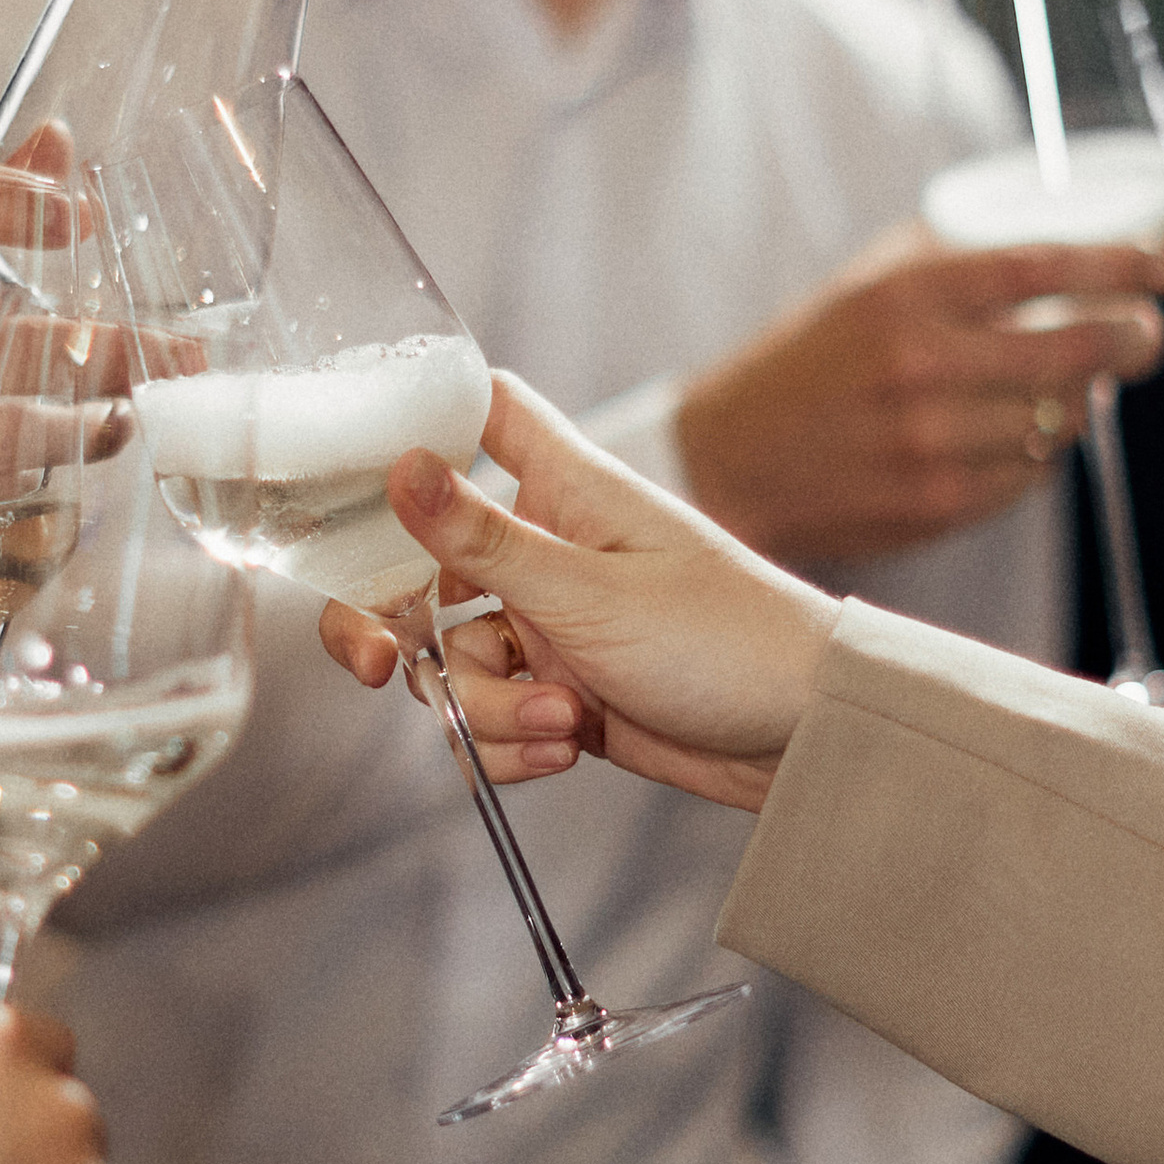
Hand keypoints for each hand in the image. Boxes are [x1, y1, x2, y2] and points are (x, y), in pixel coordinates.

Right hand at [320, 374, 840, 809]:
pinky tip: (567, 749)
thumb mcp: (589, 592)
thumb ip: (484, 539)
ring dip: (488, 704)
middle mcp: (549, 549)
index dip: (416, 424)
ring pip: (456, 658)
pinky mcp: (564, 693)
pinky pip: (494, 716)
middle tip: (379, 664)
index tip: (354, 467)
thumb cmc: (726, 640)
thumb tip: (398, 465)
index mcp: (564, 489)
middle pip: (423, 564)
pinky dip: (512, 742)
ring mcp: (553, 624)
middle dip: (391, 624)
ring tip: (561, 723)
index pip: (478, 414)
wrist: (809, 739)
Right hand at [672, 228, 1163, 566]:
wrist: (726, 466)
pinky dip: (1038, 455)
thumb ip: (951, 266)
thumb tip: (1065, 256)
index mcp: (903, 296)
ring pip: (1062, 417)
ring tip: (1054, 389)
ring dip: (1075, 402)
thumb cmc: (803, 368)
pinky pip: (1032, 475)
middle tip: (1144, 334)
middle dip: (1134, 338)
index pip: (1044, 267)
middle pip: (1078, 347)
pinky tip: (1009, 440)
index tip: (1160, 268)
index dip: (1119, 265)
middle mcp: (922, 365)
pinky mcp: (938, 505)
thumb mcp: (862, 290)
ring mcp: (933, 442)